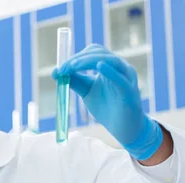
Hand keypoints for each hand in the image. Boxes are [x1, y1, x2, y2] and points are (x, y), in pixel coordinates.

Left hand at [52, 44, 162, 159]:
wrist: (124, 129)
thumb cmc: (107, 108)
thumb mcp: (87, 92)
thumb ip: (75, 81)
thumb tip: (55, 72)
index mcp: (109, 65)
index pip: (93, 52)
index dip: (76, 57)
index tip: (60, 68)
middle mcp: (120, 67)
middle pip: (100, 53)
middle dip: (79, 59)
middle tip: (63, 68)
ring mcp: (127, 78)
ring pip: (110, 60)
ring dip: (89, 61)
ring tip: (73, 66)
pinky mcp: (130, 91)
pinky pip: (120, 79)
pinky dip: (110, 71)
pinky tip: (99, 66)